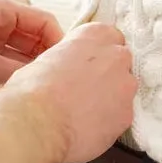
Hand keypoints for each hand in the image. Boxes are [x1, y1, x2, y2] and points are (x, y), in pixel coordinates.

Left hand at [0, 0, 62, 97]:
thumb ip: (8, 70)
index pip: (41, 21)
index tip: (66, 64)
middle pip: (31, 39)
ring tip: (39, 89)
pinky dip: (9, 81)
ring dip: (26, 71)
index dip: (57, 41)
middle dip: (43, 58)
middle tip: (55, 81)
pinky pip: (1, 70)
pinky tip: (15, 94)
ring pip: (17, 56)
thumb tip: (34, 82)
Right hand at [5, 22, 136, 162]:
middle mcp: (116, 55)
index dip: (98, 54)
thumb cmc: (34, 90)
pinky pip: (121, 116)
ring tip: (86, 113)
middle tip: (86, 90)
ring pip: (124, 90)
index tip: (89, 66)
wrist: (38, 123)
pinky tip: (89, 127)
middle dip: (108, 74)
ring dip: (111, 98)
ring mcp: (125, 85)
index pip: (109, 37)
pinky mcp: (127, 114)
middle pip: (120, 62)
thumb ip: (69, 56)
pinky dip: (110, 121)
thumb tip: (66, 67)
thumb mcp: (47, 57)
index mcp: (95, 35)